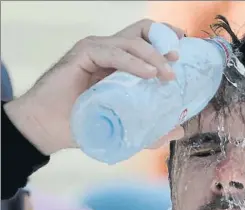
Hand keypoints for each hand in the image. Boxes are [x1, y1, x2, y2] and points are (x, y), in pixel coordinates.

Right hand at [4, 19, 184, 154]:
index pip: (146, 42)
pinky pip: (114, 53)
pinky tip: (149, 75)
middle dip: (163, 40)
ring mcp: (97, 51)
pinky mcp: (84, 54)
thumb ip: (152, 130)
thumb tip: (179, 129)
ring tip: (167, 75)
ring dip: (153, 56)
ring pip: (132, 41)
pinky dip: (134, 62)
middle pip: (141, 31)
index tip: (182, 53)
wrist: (49, 129)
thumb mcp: (126, 128)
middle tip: (176, 58)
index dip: (165, 42)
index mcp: (120, 64)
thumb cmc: (83, 125)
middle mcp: (110, 53)